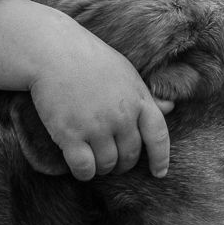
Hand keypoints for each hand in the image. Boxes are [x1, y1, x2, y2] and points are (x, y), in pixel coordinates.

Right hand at [29, 15, 172, 181]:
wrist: (53, 51)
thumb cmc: (89, 60)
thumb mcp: (125, 72)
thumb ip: (145, 96)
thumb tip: (170, 108)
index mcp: (138, 98)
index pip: (158, 136)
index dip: (160, 158)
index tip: (159, 173)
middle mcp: (121, 115)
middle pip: (130, 155)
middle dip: (123, 164)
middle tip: (113, 162)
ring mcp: (97, 126)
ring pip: (107, 165)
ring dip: (102, 168)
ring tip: (95, 160)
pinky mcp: (71, 134)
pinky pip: (84, 168)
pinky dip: (84, 173)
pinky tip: (81, 168)